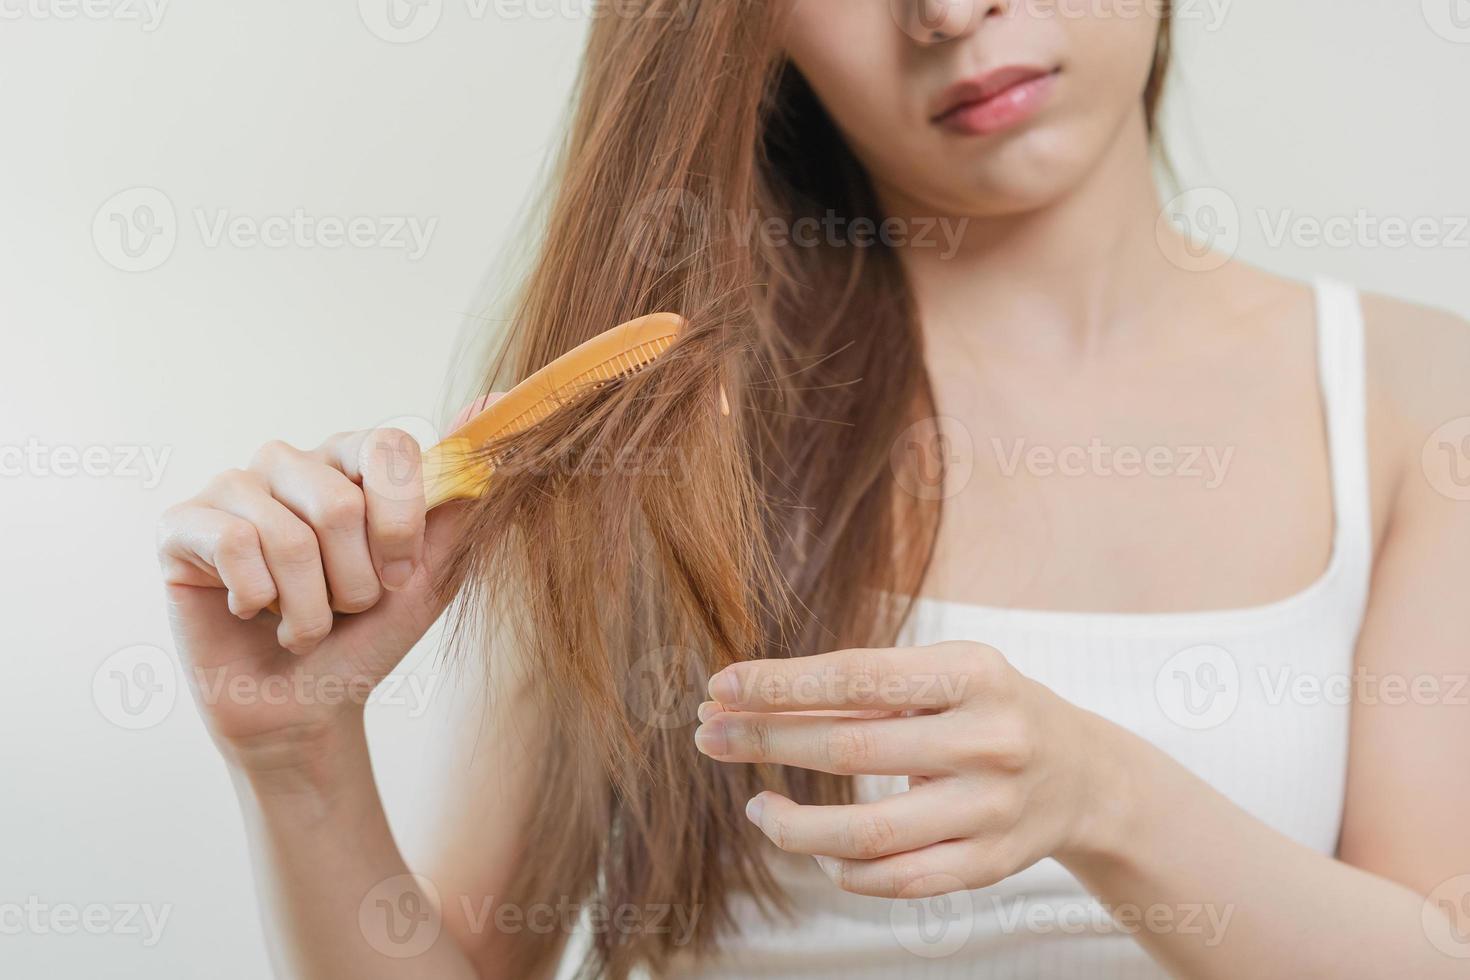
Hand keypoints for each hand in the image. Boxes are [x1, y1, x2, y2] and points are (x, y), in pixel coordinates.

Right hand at [156, 416, 485, 772]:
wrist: (308, 705)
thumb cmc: (369, 634)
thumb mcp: (431, 570)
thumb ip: (460, 495)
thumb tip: (493, 403)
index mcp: (351, 459)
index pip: (389, 447)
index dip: (401, 523)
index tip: (402, 574)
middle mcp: (291, 460)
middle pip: (339, 504)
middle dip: (355, 583)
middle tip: (345, 608)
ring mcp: (233, 486)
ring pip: (289, 537)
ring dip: (310, 609)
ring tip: (303, 625)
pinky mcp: (181, 524)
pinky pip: (235, 545)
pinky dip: (258, 601)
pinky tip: (251, 613)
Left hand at [692, 641, 1127, 897]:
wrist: (1083, 773)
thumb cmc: (985, 708)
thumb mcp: (945, 673)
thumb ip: (868, 686)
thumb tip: (752, 700)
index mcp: (974, 673)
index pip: (857, 677)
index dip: (780, 683)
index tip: (719, 686)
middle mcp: (989, 739)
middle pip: (851, 749)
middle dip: (766, 740)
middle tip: (709, 735)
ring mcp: (993, 808)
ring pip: (867, 834)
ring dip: (791, 824)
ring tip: (753, 807)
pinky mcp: (991, 864)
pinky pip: (897, 880)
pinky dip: (841, 868)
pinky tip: (811, 846)